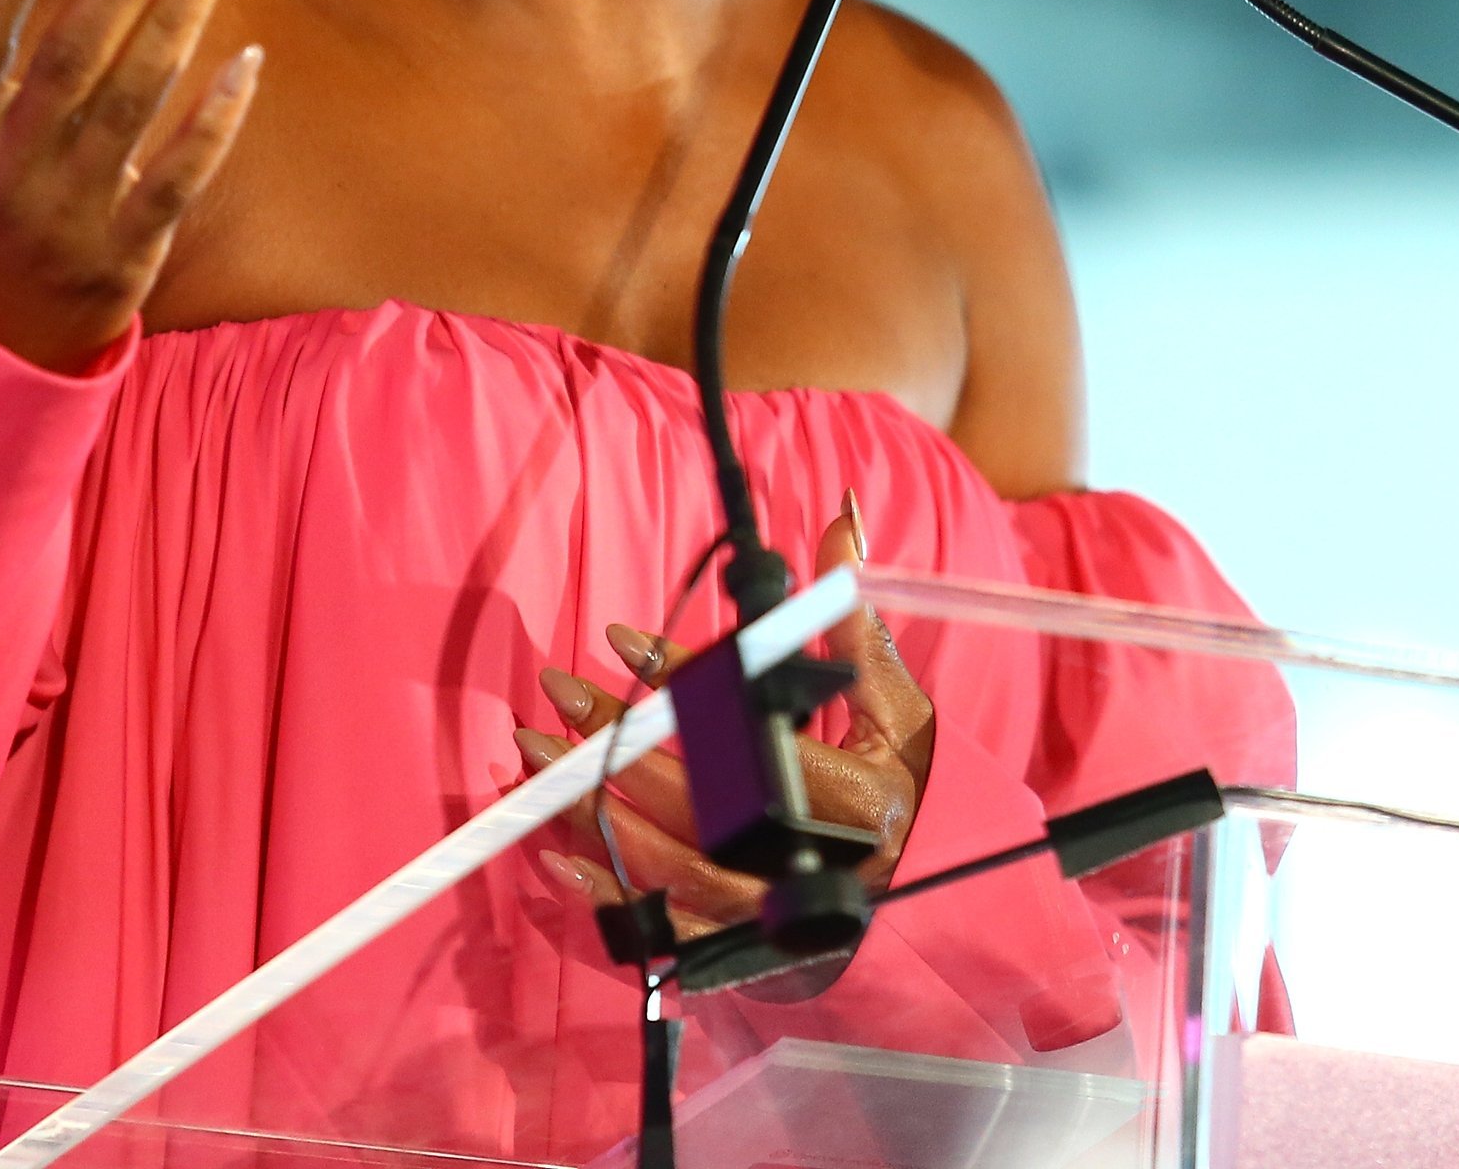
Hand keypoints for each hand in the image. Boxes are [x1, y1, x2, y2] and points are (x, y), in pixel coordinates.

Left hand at [517, 497, 933, 936]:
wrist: (923, 887)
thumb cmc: (902, 782)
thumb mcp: (894, 704)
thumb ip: (854, 619)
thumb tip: (841, 517)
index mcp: (852, 797)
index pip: (750, 736)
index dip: (685, 686)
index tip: (623, 641)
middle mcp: (804, 863)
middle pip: (693, 803)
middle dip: (616, 742)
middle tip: (558, 692)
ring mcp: (765, 911)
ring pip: (663, 867)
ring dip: (591, 810)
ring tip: (536, 758)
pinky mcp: (736, 942)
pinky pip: (658, 922)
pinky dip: (603, 889)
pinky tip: (556, 851)